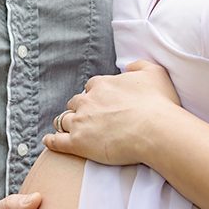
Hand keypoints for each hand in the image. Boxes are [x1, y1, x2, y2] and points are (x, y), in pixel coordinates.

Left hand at [43, 60, 180, 164]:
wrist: (156, 130)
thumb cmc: (159, 104)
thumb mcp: (155, 72)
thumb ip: (139, 65)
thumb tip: (128, 66)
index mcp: (102, 85)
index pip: (91, 87)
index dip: (95, 96)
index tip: (101, 103)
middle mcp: (87, 101)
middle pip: (75, 103)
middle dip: (80, 109)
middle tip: (88, 118)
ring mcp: (80, 122)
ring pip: (64, 120)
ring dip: (66, 123)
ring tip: (68, 130)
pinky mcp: (78, 143)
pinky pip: (57, 141)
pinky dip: (51, 141)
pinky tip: (48, 141)